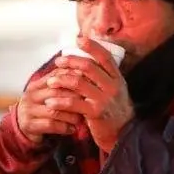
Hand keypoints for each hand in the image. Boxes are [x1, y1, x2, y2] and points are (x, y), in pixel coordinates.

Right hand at [16, 70, 86, 146]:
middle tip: (88, 103)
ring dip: (71, 115)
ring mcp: (28, 111)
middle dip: (74, 98)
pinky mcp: (29, 125)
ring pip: (54, 110)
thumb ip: (60, 85)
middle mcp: (30, 96)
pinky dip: (64, 128)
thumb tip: (82, 72)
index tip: (88, 84)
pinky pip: (50, 125)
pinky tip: (72, 129)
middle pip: (56, 93)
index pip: (55, 76)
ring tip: (81, 119)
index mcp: (36, 85)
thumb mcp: (47, 95)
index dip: (72, 79)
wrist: (21, 127)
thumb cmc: (41, 109)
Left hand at [44, 36, 134, 152]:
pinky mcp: (95, 113)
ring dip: (61, 80)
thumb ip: (104, 77)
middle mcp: (112, 86)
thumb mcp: (115, 91)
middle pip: (88, 67)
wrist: (122, 134)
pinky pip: (74, 103)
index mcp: (117, 78)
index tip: (78, 39)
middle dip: (70, 61)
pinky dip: (60, 101)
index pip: (105, 57)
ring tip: (50, 80)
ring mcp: (104, 99)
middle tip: (58, 62)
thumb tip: (87, 61)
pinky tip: (51, 101)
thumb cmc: (114, 110)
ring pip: (79, 83)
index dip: (92, 46)